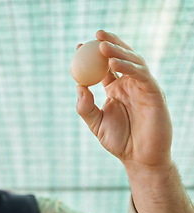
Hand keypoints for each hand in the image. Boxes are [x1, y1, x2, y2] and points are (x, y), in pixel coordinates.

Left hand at [76, 30, 172, 169]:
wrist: (139, 159)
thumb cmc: (119, 141)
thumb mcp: (95, 124)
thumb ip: (85, 107)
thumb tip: (78, 86)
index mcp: (116, 89)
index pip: (103, 67)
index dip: (92, 55)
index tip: (78, 45)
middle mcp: (130, 85)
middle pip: (121, 58)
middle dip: (110, 44)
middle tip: (96, 34)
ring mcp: (143, 88)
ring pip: (133, 62)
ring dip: (118, 52)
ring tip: (102, 46)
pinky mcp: (154, 94)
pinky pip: (141, 76)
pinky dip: (128, 68)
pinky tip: (113, 64)